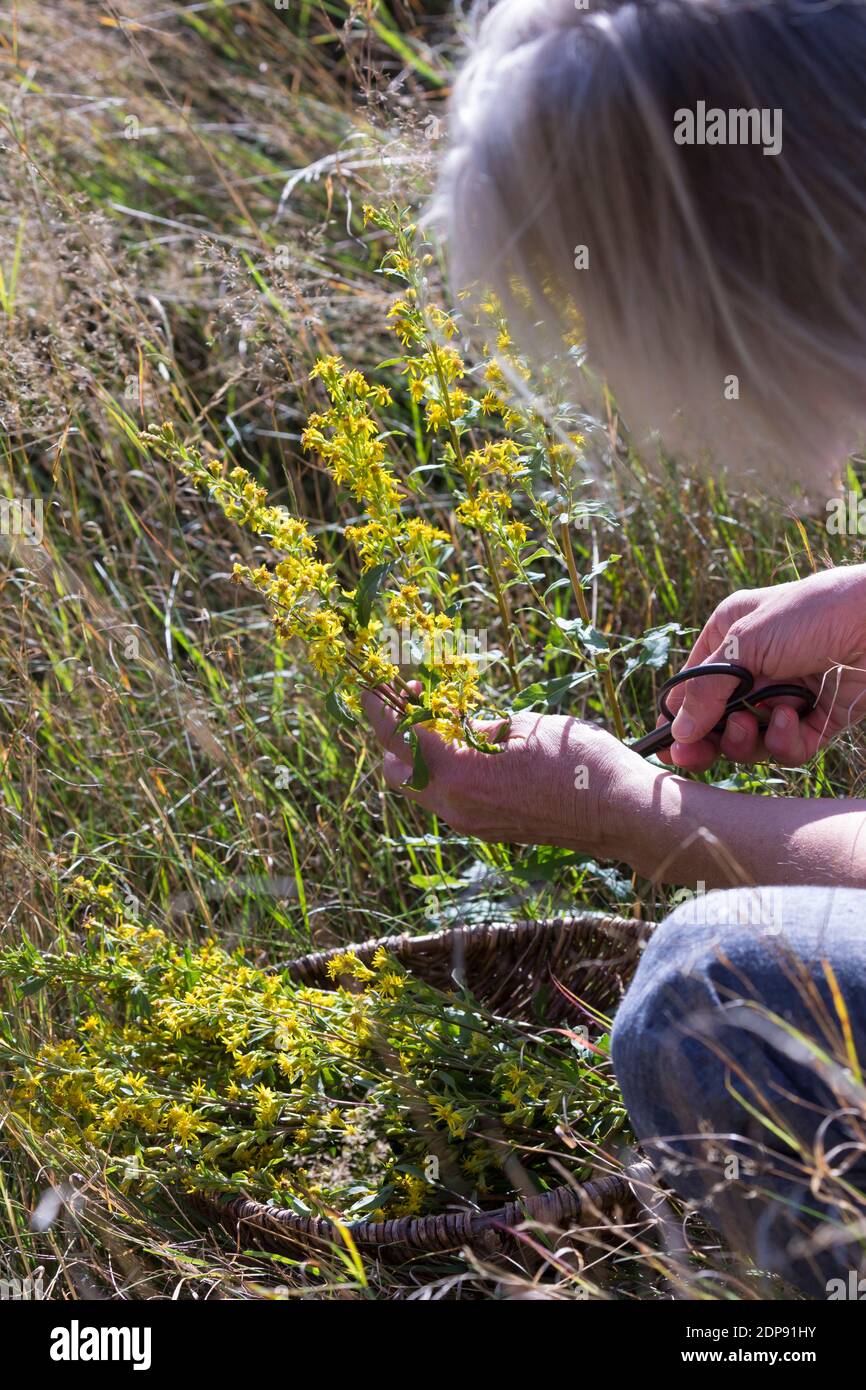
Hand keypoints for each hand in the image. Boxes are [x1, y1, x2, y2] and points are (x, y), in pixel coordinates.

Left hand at [363, 690, 649, 857]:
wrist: (622, 812)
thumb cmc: (581, 762)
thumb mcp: (525, 727)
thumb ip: (479, 727)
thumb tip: (456, 727)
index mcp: (460, 776)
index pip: (398, 738)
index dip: (379, 707)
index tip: (372, 683)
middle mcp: (456, 806)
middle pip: (397, 770)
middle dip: (396, 734)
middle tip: (418, 699)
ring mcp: (471, 823)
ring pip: (421, 787)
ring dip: (423, 753)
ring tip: (449, 720)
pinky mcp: (487, 829)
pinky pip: (449, 797)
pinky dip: (446, 771)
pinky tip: (473, 747)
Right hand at [660, 565, 865, 770]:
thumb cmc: (813, 613)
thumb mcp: (746, 643)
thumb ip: (706, 690)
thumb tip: (678, 732)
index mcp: (731, 637)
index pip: (693, 686)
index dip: (680, 718)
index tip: (669, 746)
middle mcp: (756, 667)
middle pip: (719, 720)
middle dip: (712, 738)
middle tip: (700, 757)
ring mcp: (787, 694)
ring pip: (751, 739)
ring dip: (748, 739)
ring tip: (756, 724)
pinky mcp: (818, 719)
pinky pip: (788, 747)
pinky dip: (784, 741)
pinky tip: (793, 719)